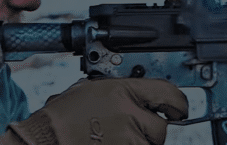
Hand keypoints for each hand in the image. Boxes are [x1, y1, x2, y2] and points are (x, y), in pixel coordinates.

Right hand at [0, 78, 187, 144]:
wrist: (47, 138)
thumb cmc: (65, 113)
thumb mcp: (94, 87)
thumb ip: (122, 89)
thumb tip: (143, 94)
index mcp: (122, 91)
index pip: (167, 93)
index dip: (178, 102)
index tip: (179, 108)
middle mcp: (129, 115)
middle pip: (161, 127)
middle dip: (149, 127)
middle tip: (132, 124)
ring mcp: (128, 141)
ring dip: (140, 141)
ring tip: (116, 136)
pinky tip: (114, 141)